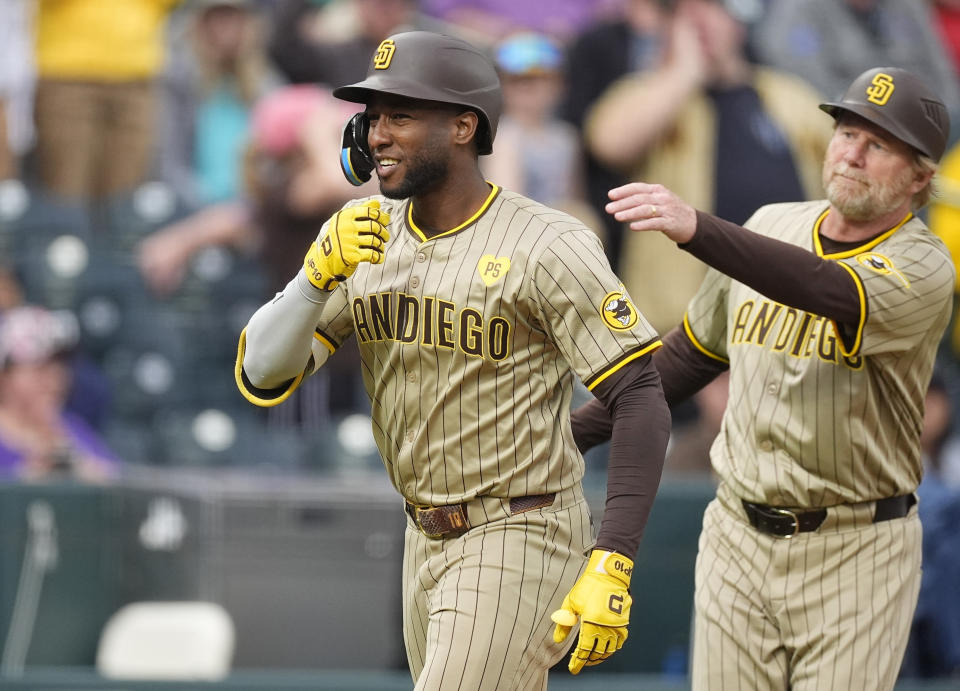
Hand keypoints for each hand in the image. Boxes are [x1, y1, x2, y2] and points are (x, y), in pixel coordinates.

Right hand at [303, 201, 389, 290]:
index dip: (381, 216)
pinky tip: (378, 257)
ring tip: (380, 247)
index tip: (385, 221)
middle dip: (384, 232)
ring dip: (381, 245)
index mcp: (345, 216)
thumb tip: (377, 203)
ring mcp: (348, 242)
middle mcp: (346, 227)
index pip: (370, 211)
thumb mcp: (345, 222)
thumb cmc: (338, 239)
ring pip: (374, 241)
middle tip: (385, 237)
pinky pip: (372, 254)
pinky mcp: (352, 256)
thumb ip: (361, 211)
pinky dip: (378, 257)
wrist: (324, 261)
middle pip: (374, 226)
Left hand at [551, 549, 632, 674]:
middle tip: (580, 661)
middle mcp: (605, 627)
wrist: (608, 575)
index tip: (573, 669)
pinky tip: (606, 648)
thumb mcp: (571, 603)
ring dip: (600, 656)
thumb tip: (558, 640)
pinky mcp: (623, 622)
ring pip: (609, 650)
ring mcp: (617, 626)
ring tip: (591, 658)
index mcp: (591, 622)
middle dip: (587, 660)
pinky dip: (612, 648)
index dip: (578, 662)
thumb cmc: (587, 587)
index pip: (584, 650)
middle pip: (597, 652)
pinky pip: (619, 642)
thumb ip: (564, 623)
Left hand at [606, 182, 697, 243]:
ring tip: (617, 217)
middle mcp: (662, 198)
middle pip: (639, 199)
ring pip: (645, 210)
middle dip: (622, 203)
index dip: (623, 191)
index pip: (638, 187)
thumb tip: (619, 202)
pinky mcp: (670, 223)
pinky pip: (654, 223)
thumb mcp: (658, 200)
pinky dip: (643, 225)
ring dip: (630, 213)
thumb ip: (643, 199)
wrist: (693, 223)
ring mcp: (667, 210)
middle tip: (608, 208)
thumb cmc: (671, 211)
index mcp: (658, 190)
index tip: (610, 195)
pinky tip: (632, 227)